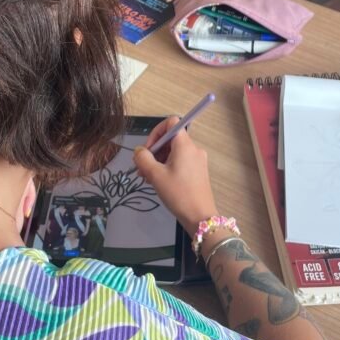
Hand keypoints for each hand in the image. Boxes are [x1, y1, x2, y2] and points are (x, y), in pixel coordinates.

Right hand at [133, 116, 217, 232]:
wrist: (200, 217)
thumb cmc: (178, 193)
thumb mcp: (155, 175)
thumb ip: (143, 159)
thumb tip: (139, 151)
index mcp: (185, 145)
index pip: (172, 122)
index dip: (156, 132)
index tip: (148, 150)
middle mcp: (193, 149)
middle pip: (171, 139)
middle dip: (155, 151)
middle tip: (143, 169)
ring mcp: (197, 160)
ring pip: (174, 152)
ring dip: (159, 161)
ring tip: (148, 178)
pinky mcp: (198, 171)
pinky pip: (180, 162)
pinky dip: (168, 167)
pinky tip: (160, 182)